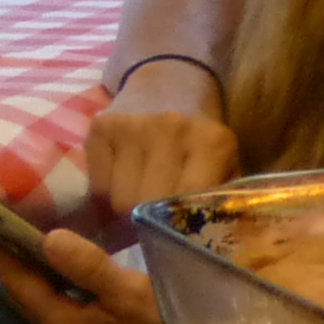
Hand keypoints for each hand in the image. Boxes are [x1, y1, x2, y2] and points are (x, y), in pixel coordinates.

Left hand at [0, 226, 167, 323]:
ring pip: (37, 289)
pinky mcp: (92, 319)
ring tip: (5, 229)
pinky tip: (47, 248)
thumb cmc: (168, 317)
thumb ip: (90, 268)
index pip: (18, 284)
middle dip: (1, 257)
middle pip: (22, 287)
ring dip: (21, 263)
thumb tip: (49, 239)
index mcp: (63, 323)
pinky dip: (44, 268)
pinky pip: (55, 289)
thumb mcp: (131, 292)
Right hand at [88, 70, 239, 217]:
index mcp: (211, 141)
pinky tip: (122, 172)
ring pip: (117, 199)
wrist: (171, 80)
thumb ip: (219, 200)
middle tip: (155, 212)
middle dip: (147, 217)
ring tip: (140, 189)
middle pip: (144, 205)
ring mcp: (131, 125)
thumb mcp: (226, 165)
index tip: (175, 229)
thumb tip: (201, 244)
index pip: (184, 204)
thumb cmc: (201, 137)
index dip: (176, 225)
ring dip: (126, 203)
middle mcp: (170, 128)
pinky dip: (107, 187)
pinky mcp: (100, 125)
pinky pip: (97, 183)